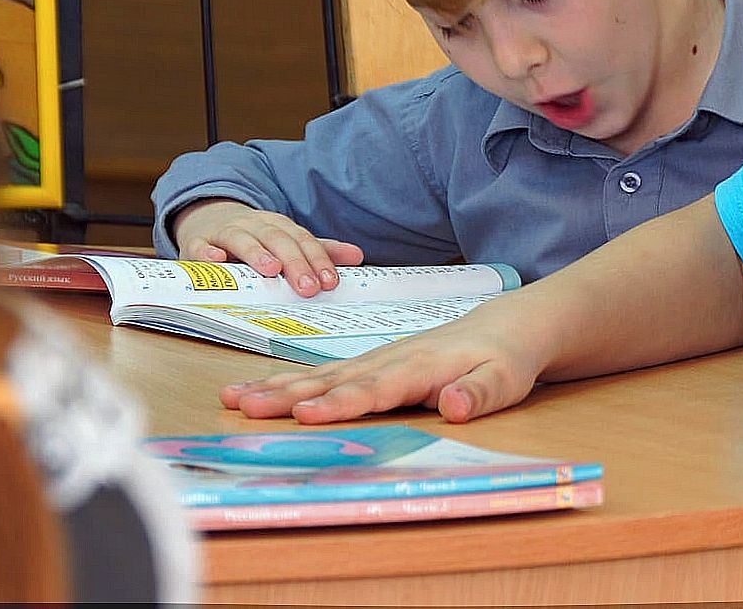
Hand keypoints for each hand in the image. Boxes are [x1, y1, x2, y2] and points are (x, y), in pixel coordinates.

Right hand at [171, 198, 364, 297]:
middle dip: (294, 263)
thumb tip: (358, 255)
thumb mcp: (287, 240)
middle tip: (307, 287)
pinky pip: (200, 246)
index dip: (317, 260)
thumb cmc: (256, 238)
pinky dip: (207, 252)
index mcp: (279, 226)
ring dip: (257, 253)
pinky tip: (216, 260)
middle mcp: (255, 225)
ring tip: (271, 270)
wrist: (209, 219)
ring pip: (242, 239)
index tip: (330, 282)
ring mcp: (225, 232)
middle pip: (277, 240)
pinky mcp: (198, 242)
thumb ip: (319, 249)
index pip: (303, 241)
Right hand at [220, 305, 541, 423]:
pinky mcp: (373, 365)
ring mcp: (378, 360)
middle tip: (243, 407)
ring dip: (277, 389)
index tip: (306, 417)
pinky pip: (326, 375)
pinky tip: (261, 393)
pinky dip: (291, 384)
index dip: (340, 405)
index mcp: (420, 367)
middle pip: (333, 381)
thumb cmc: (507, 358)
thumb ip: (479, 393)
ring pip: (321, 376)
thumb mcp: (506, 379)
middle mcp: (390, 360)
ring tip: (233, 399)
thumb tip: (452, 406)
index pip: (374, 390)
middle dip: (287, 396)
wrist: (509, 325)